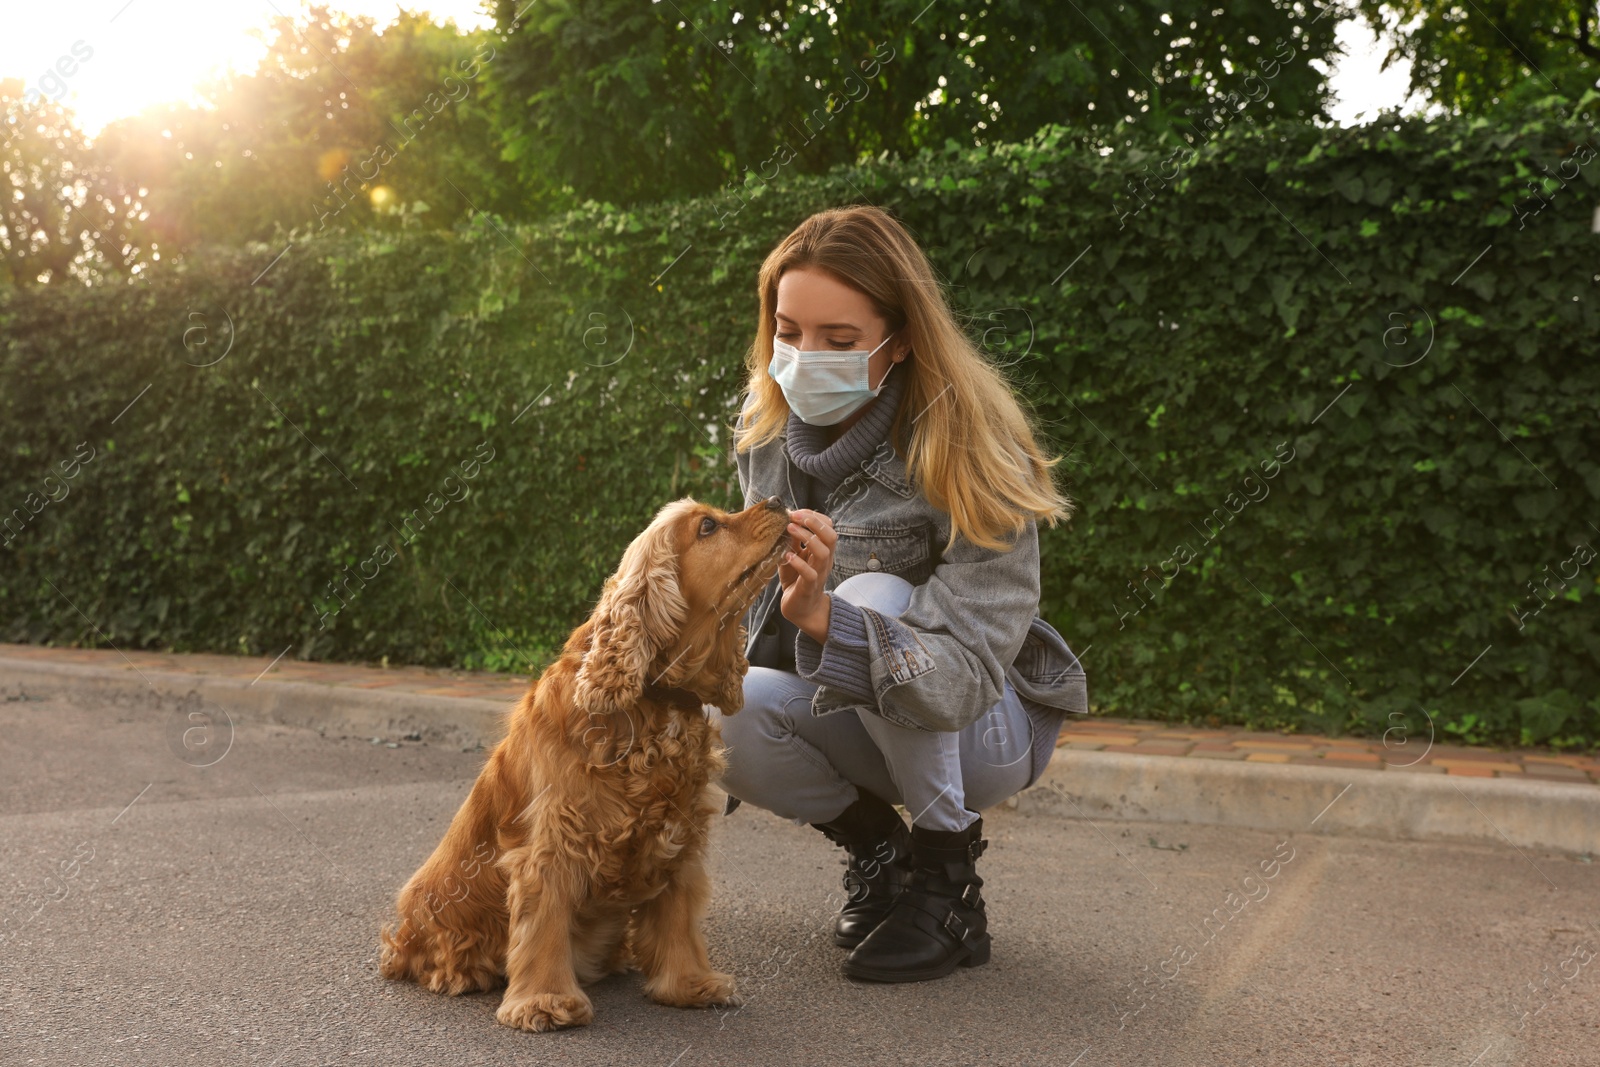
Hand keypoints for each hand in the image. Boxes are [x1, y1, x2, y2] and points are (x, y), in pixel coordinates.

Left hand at [778, 509, 836, 643]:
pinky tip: (787, 556)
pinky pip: (810, 574)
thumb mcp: (792, 555)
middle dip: (814, 522)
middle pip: (831, 535)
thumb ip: (791, 541)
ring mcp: (819, 573)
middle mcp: (824, 560)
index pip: (827, 526)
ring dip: (807, 537)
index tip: (794, 512)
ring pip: (823, 552)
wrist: (801, 609)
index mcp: (822, 549)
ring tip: (790, 529)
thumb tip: (784, 521)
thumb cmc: (796, 579)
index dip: (813, 515)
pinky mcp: (809, 587)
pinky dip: (798, 563)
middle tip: (794, 516)